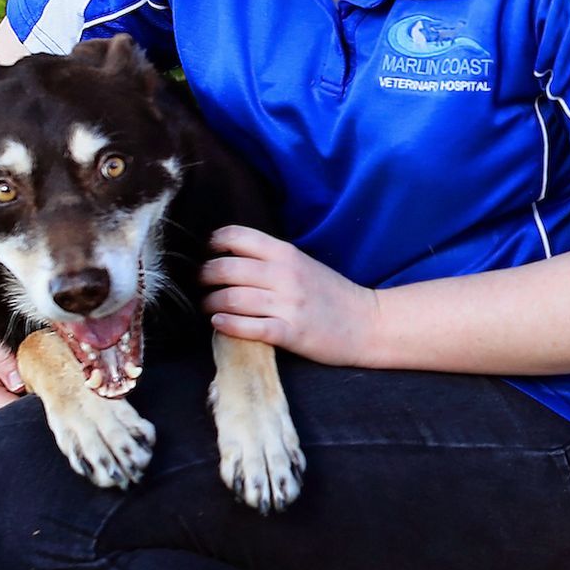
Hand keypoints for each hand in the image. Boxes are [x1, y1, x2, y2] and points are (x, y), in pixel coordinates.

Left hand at [200, 227, 382, 366]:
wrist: (368, 323)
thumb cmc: (332, 294)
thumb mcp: (304, 264)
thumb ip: (271, 258)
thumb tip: (227, 256)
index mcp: (287, 253)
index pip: (236, 236)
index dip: (213, 243)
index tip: (207, 254)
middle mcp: (285, 275)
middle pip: (225, 268)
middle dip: (204, 276)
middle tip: (201, 285)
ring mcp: (287, 304)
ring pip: (230, 298)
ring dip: (210, 303)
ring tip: (208, 307)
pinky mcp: (289, 332)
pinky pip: (247, 327)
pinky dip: (226, 325)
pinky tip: (219, 324)